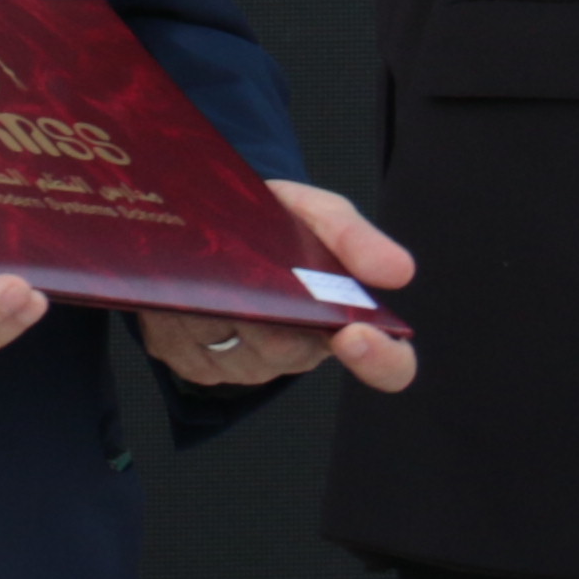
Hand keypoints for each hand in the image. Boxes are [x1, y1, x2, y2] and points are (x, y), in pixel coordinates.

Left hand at [139, 182, 418, 396]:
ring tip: (209, 264)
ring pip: (231, 347)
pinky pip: (186, 347)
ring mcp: (247, 365)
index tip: (355, 334)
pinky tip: (179, 285)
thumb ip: (353, 236)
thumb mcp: (316, 213)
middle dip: (269, 313)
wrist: (205, 218)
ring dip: (218, 304)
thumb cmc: (276, 223)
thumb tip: (399, 272)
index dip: (380, 360)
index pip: (390, 365)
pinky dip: (179, 310)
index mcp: (347, 322)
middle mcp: (299, 352)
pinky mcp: (196, 363)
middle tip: (251, 276)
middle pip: (287, 350)